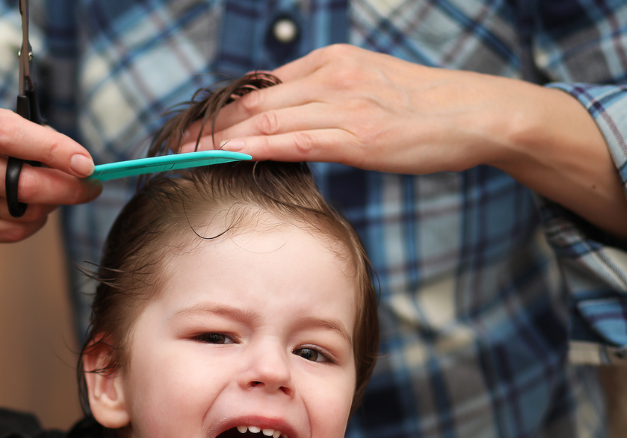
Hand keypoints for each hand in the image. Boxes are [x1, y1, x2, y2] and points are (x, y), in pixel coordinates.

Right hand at [0, 99, 100, 259]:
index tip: (86, 163)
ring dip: (49, 205)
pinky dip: (31, 222)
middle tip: (90, 186)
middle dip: (67, 188)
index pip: (12, 137)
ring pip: (22, 213)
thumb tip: (77, 163)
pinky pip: (11, 233)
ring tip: (52, 192)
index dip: (53, 151)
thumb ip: (28, 133)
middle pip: (22, 185)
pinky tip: (31, 208)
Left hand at [176, 43, 626, 237]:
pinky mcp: (359, 133)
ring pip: (266, 121)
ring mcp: (343, 103)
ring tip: (184, 159)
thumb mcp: (365, 94)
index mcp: (327, 65)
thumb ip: (323, 105)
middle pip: (251, 103)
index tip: (185, 132)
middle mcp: (328, 77)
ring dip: (220, 142)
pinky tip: (230, 160)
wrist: (480, 113)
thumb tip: (283, 128)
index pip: (257, 90)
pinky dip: (257, 149)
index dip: (217, 113)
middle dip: (205, 128)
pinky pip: (296, 140)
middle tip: (168, 149)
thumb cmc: (423, 112)